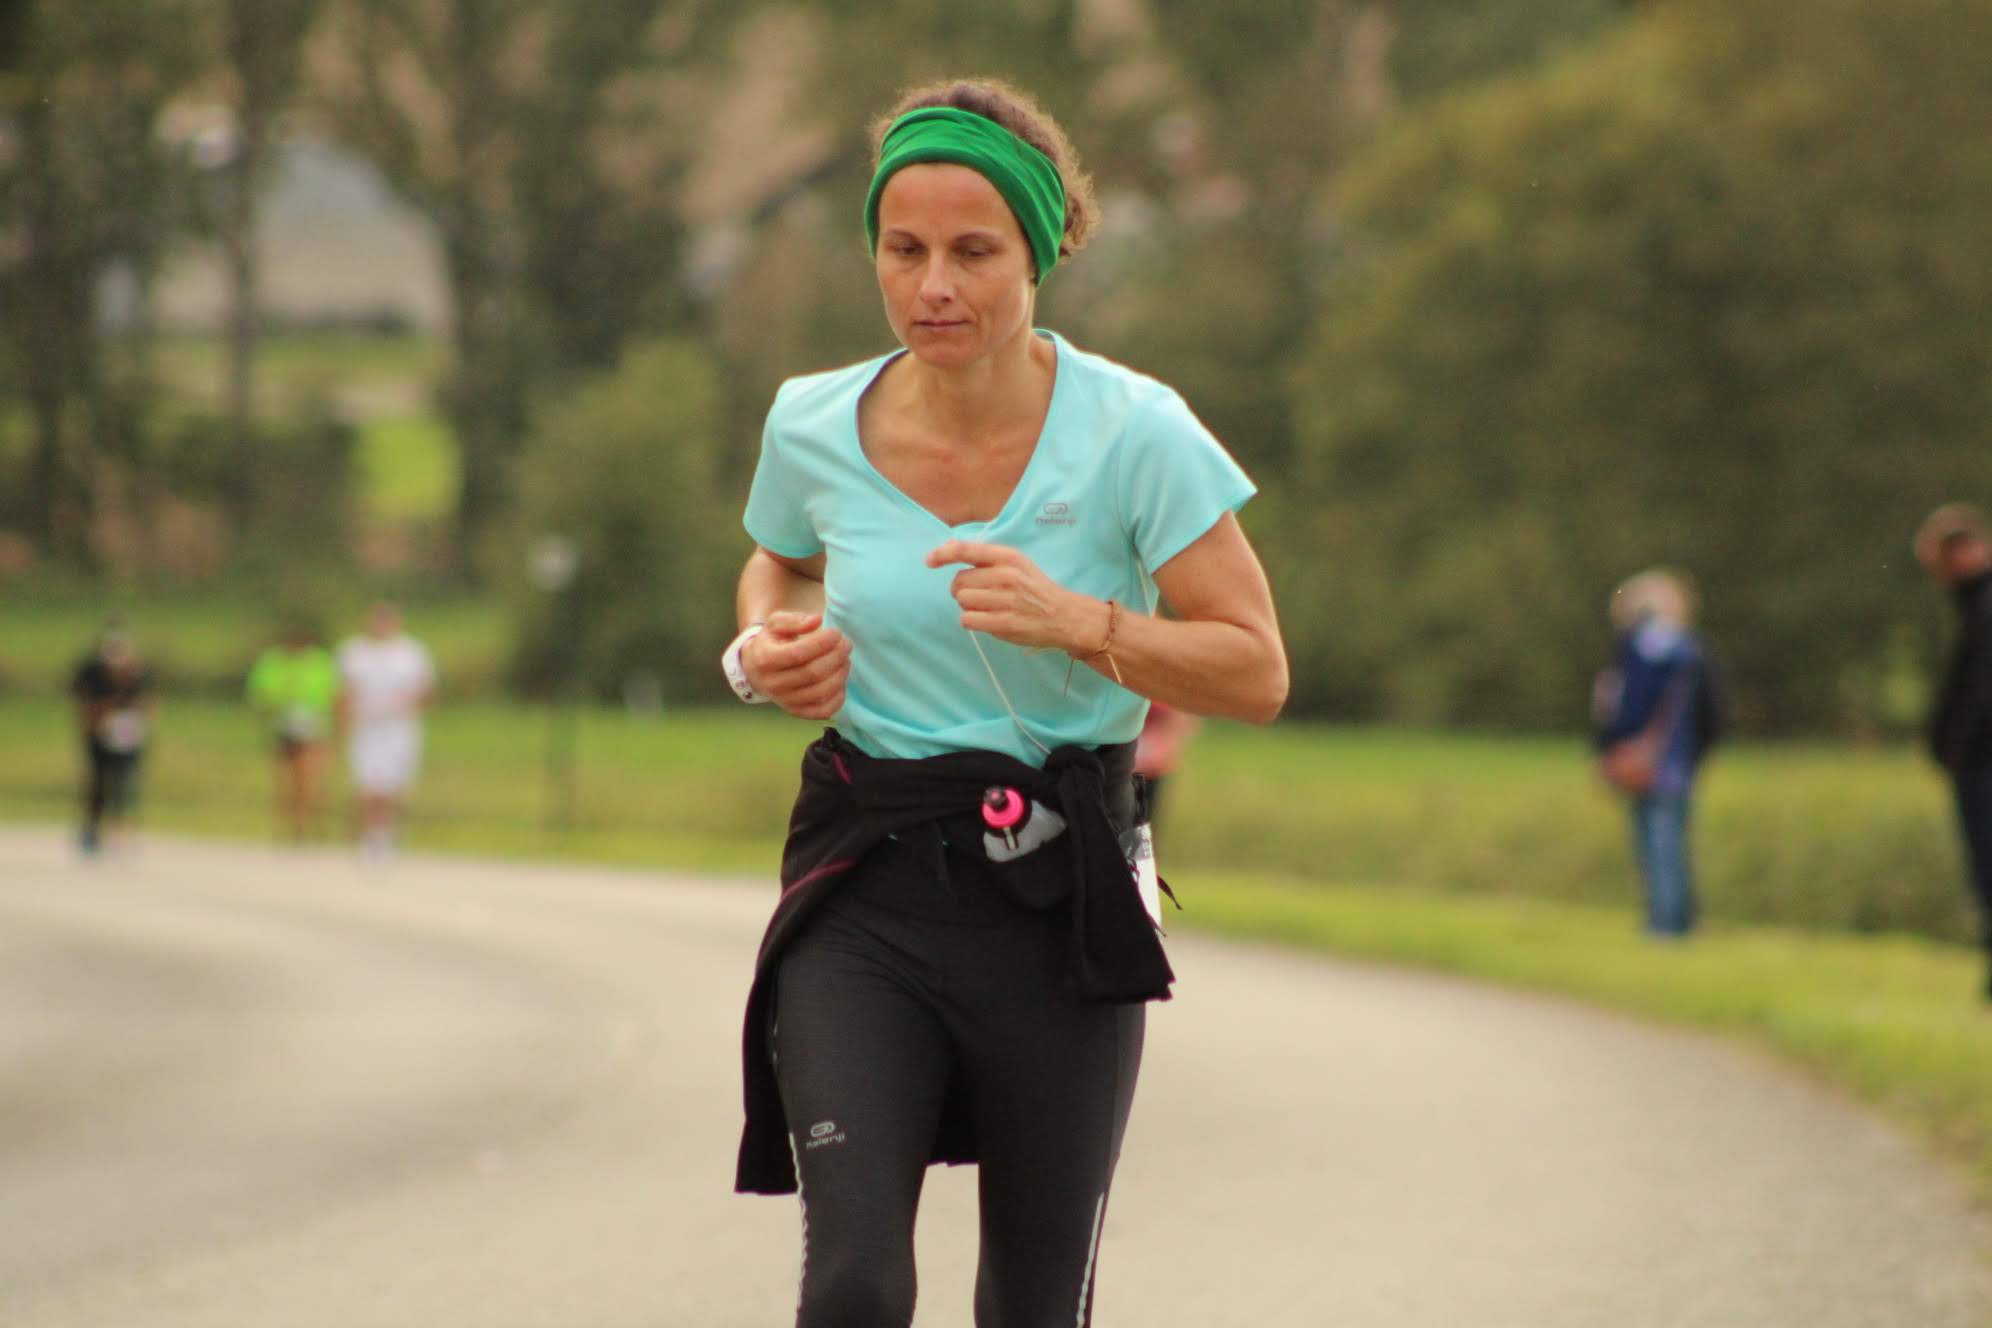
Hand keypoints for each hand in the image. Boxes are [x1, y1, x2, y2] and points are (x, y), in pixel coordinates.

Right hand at [744, 610, 850, 719]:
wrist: (756, 669)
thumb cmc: (771, 642)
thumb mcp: (776, 624)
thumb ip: (795, 620)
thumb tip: (817, 620)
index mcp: (765, 659)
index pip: (798, 654)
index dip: (822, 643)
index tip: (836, 633)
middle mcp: (773, 683)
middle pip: (813, 673)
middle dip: (836, 656)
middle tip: (846, 644)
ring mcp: (784, 701)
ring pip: (820, 692)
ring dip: (840, 674)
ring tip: (845, 659)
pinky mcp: (796, 712)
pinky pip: (822, 711)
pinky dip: (838, 697)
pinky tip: (840, 680)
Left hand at [926, 540, 1101, 652]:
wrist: (1064, 616)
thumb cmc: (1034, 588)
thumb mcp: (1016, 563)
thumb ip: (985, 557)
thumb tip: (947, 548)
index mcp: (1008, 557)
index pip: (966, 550)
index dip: (942, 554)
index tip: (930, 561)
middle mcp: (1005, 576)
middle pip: (959, 581)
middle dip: (962, 590)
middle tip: (979, 595)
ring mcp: (1005, 600)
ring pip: (962, 601)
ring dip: (969, 607)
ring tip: (988, 608)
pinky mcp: (1003, 623)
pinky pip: (967, 620)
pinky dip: (972, 621)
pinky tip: (987, 620)